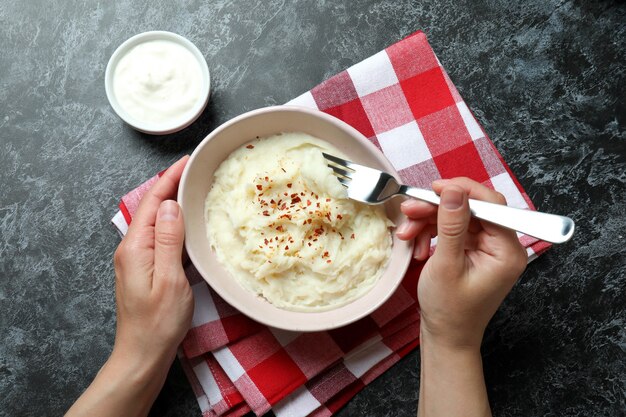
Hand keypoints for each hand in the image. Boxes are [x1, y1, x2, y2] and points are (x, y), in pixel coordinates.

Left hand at [66, 155, 191, 416]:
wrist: (142, 353)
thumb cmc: (158, 322)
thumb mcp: (170, 279)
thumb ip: (169, 240)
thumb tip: (171, 205)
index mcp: (136, 247)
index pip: (153, 202)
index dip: (170, 178)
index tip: (188, 160)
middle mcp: (131, 248)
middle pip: (152, 208)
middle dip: (171, 185)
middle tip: (196, 169)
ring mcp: (136, 259)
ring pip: (156, 221)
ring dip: (173, 202)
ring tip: (193, 188)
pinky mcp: (144, 268)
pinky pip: (159, 235)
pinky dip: (173, 222)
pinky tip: (186, 222)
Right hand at [397, 177, 527, 348]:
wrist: (446, 338)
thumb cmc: (449, 311)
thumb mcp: (447, 265)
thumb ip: (451, 225)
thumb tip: (454, 191)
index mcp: (507, 251)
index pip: (491, 205)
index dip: (462, 191)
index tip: (435, 188)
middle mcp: (502, 246)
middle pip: (470, 209)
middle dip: (437, 209)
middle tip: (410, 209)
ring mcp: (487, 248)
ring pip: (456, 217)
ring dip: (428, 221)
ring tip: (406, 234)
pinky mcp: (473, 251)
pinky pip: (451, 230)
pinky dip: (431, 234)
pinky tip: (417, 247)